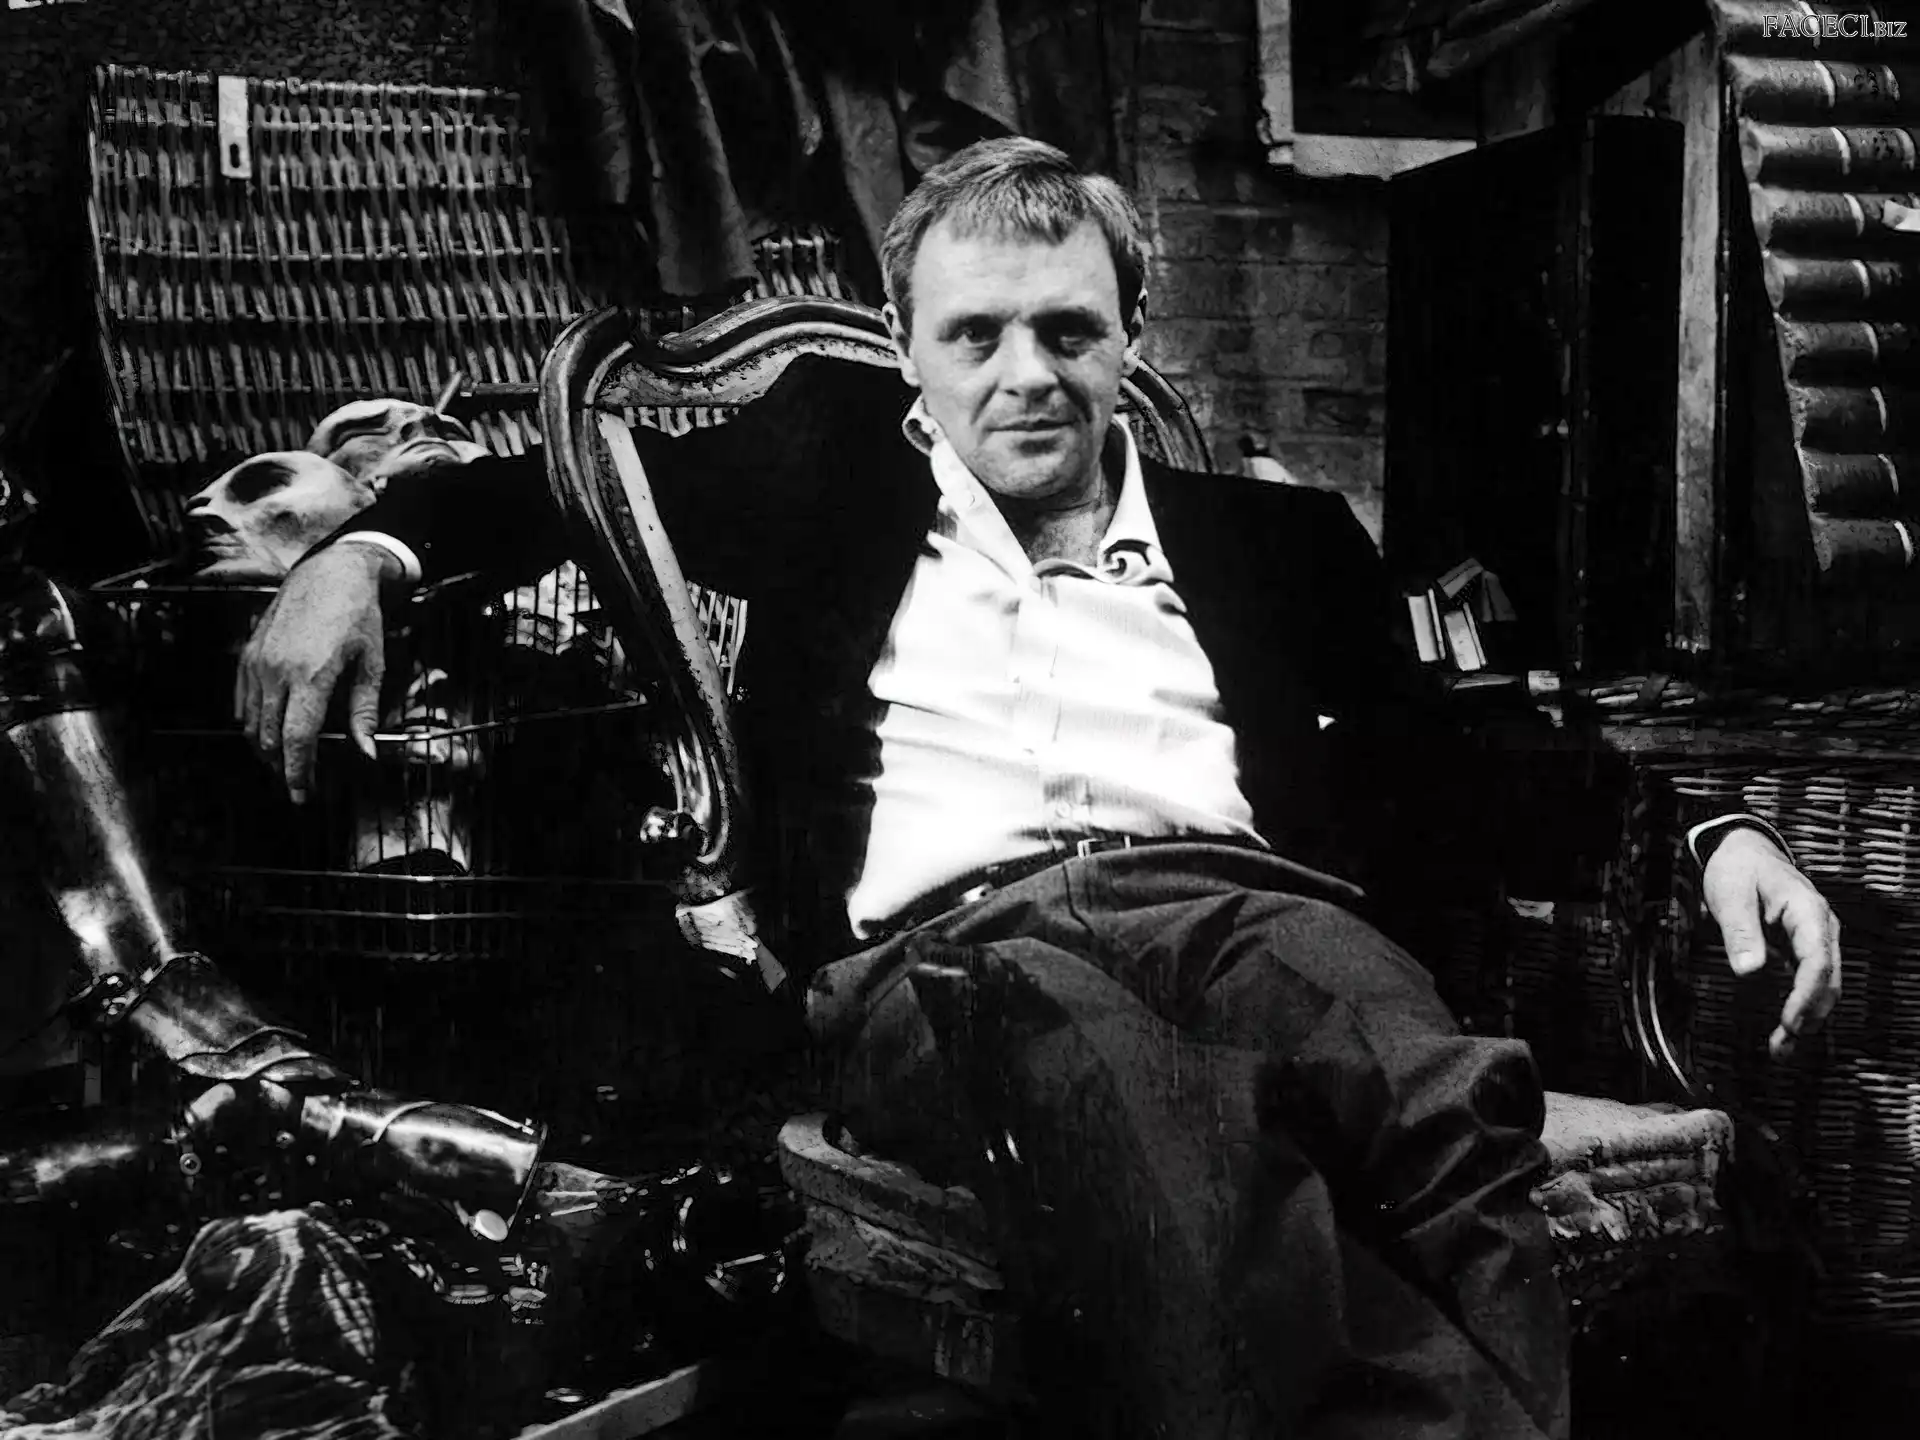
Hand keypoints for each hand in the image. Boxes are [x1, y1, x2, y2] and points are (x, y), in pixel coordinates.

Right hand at [234, 542, 393, 802]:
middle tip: (297, 783)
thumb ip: (364, 712)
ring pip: (251, 722)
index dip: (297, 773)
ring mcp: (257, 662)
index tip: (300, 796)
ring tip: (282, 763)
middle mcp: (277, 671)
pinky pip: (241, 701)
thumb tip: (366, 754)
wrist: (330, 571)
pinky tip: (266, 732)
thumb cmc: (359, 617)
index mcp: (312, 676)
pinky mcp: (248, 654)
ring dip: (265, 748)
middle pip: (270, 737)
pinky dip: (251, 723)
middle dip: (281, 766)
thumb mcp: (373, 664)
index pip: (297, 739)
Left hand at [1700, 826, 1840, 1058]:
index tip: (1790, 1022)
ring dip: (1805, 1018)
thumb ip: (1740, 932)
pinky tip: (1784, 1032)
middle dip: (1808, 1015)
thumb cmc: (1738, 869)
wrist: (1743, 851)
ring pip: (1822, 986)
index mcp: (1807, 911)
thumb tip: (1749, 972)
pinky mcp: (1804, 949)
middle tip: (1783, 1045)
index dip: (1807, 995)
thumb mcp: (1730, 895)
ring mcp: (1816, 939)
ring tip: (1781, 1050)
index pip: (1819, 960)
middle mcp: (1821, 928)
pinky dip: (1800, 1007)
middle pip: (1827, 980)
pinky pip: (1809, 982)